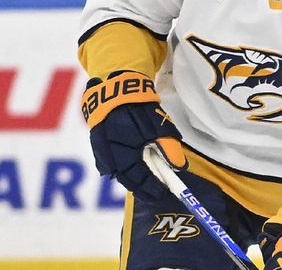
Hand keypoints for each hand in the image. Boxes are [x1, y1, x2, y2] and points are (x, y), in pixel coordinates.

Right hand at [81, 71, 186, 200]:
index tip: (165, 193)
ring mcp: (102, 153)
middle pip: (129, 179)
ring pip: (121, 171)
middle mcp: (109, 159)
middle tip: (157, 191)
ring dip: (135, 177)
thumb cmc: (137, 108)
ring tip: (149, 182)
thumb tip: (181, 167)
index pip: (139, 181)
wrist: (114, 89)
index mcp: (123, 156)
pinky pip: (114, 162)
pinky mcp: (100, 145)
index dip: (152, 188)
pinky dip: (126, 166)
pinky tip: (136, 167)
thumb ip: (169, 148)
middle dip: (143, 186)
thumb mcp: (157, 127)